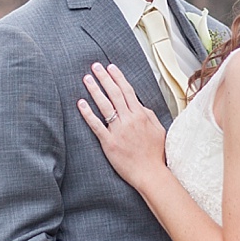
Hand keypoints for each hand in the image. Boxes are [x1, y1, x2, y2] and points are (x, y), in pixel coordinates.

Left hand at [77, 62, 167, 186]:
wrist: (151, 173)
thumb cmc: (155, 154)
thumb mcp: (158, 130)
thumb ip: (148, 115)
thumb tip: (139, 104)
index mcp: (141, 115)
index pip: (127, 91)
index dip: (118, 77)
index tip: (110, 67)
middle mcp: (129, 120)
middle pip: (114, 94)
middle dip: (104, 78)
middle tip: (95, 66)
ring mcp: (118, 130)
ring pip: (105, 105)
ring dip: (95, 90)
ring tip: (87, 79)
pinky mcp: (109, 142)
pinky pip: (96, 125)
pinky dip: (88, 113)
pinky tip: (81, 103)